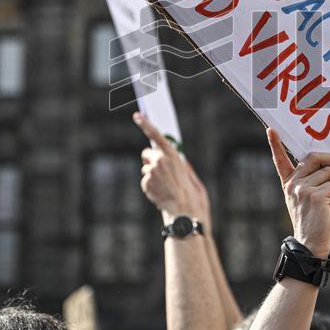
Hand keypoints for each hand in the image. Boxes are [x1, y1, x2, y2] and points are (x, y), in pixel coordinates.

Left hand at [135, 112, 211, 226]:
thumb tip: (179, 160)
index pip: (156, 135)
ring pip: (146, 169)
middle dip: (151, 159)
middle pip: (147, 154)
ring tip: (165, 186)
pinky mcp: (145, 182)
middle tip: (161, 170)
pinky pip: (145, 180)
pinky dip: (150, 185)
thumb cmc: (192, 195)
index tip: (137, 116)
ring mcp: (151, 172)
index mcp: (172, 155)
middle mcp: (160, 160)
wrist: (184, 213)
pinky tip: (160, 192)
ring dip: (152, 174)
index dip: (146, 124)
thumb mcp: (191, 175)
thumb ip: (182, 165)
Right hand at [267, 128, 329, 257]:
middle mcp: (293, 184)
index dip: (275, 144)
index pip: (280, 161)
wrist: (312, 246)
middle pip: (315, 158)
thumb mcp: (313, 199)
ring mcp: (302, 189)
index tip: (271, 129)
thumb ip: (317, 182)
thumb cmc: (316, 223)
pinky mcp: (314, 196)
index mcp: (289, 184)